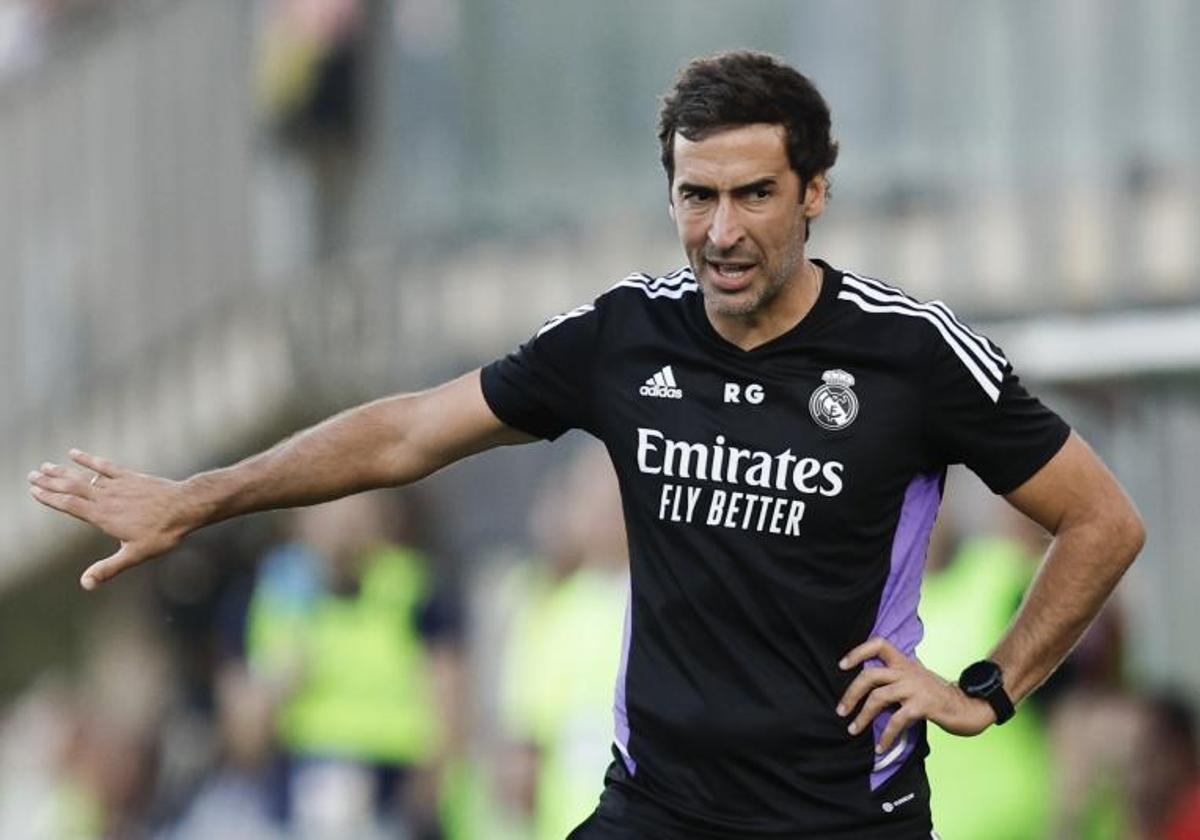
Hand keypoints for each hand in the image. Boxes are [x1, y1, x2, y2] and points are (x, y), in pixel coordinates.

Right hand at [28, 450, 195, 590]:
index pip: (69, 505)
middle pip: (71, 488)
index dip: (50, 498)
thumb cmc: (163, 533)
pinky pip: (104, 466)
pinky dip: (88, 459)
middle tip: (30, 475)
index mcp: (103, 517)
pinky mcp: (130, 476)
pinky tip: (74, 453)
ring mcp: (118, 485)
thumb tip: (85, 585)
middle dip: (50, 482)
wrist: (186, 507)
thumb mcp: (135, 555)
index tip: (33, 491)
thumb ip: (108, 569)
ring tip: (44, 465)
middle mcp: (106, 498)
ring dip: (63, 471)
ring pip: (84, 476)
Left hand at [836, 637, 995, 754]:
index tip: (842, 665)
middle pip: (870, 674)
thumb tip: (871, 685)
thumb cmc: (939, 695)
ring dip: (862, 716)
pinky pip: (897, 720)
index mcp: (905, 663)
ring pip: (878, 697)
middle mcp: (908, 672)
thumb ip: (897, 676)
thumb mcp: (917, 678)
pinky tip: (880, 746)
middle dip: (851, 693)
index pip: (879, 644)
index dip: (858, 652)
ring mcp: (915, 687)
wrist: (970, 706)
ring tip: (853, 730)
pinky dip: (886, 735)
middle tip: (840, 711)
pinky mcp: (923, 706)